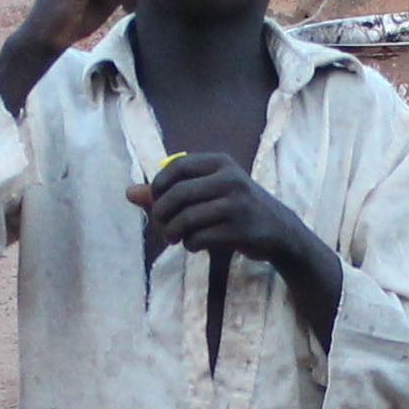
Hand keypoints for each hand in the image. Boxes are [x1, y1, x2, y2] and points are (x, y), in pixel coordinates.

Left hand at [130, 152, 338, 295]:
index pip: (176, 168)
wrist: (280, 231)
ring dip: (172, 233)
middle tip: (161, 226)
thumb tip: (129, 192)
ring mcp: (235, 204)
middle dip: (160, 214)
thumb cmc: (237, 208)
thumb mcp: (208, 192)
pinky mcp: (238, 229)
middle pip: (177, 195)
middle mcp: (229, 179)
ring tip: (174, 238)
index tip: (156, 201)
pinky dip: (190, 244)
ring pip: (185, 219)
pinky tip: (196, 244)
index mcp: (220, 163)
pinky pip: (198, 238)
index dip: (158, 186)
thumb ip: (169, 192)